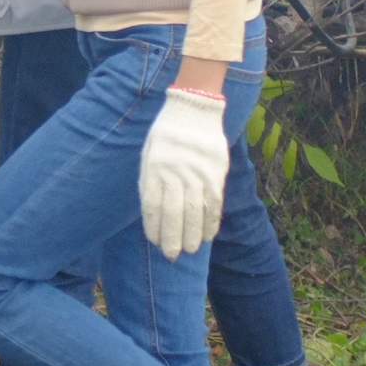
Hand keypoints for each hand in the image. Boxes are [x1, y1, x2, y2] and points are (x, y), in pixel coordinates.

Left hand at [137, 86, 229, 258]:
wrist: (194, 109)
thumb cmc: (167, 133)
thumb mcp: (149, 152)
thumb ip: (151, 180)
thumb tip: (153, 212)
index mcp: (155, 168)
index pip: (152, 206)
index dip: (154, 227)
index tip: (156, 243)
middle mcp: (176, 173)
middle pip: (175, 213)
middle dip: (173, 238)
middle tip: (172, 256)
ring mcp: (198, 174)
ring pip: (195, 212)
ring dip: (193, 234)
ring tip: (190, 250)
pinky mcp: (216, 173)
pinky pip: (214, 203)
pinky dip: (211, 221)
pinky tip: (207, 235)